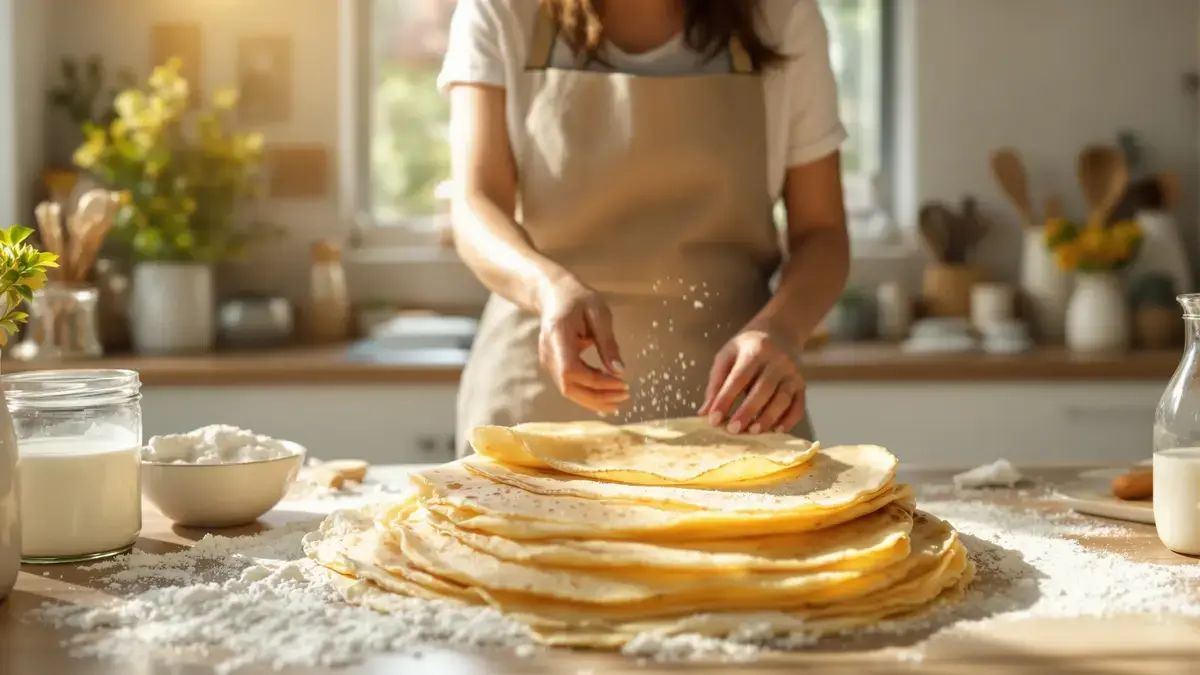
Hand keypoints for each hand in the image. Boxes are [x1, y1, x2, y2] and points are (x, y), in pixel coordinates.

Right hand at [537, 276, 628, 412]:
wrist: (554, 294)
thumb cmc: (578, 299)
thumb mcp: (599, 314)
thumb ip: (608, 343)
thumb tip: (619, 371)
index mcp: (558, 336)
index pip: (572, 370)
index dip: (597, 383)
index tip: (622, 383)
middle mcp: (548, 353)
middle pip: (568, 387)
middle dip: (597, 397)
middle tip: (624, 396)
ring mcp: (548, 362)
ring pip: (568, 390)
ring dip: (594, 399)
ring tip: (618, 399)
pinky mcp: (553, 366)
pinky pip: (569, 385)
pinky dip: (588, 393)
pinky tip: (605, 395)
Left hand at [699, 327, 804, 433]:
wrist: (778, 333)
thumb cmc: (746, 349)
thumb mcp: (726, 357)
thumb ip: (715, 384)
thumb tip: (704, 413)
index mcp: (754, 350)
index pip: (739, 378)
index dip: (726, 399)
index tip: (714, 419)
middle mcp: (777, 361)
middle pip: (763, 389)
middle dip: (747, 411)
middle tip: (733, 430)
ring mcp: (792, 373)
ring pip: (782, 398)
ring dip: (768, 417)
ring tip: (752, 431)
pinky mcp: (801, 384)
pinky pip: (798, 404)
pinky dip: (789, 419)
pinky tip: (776, 430)